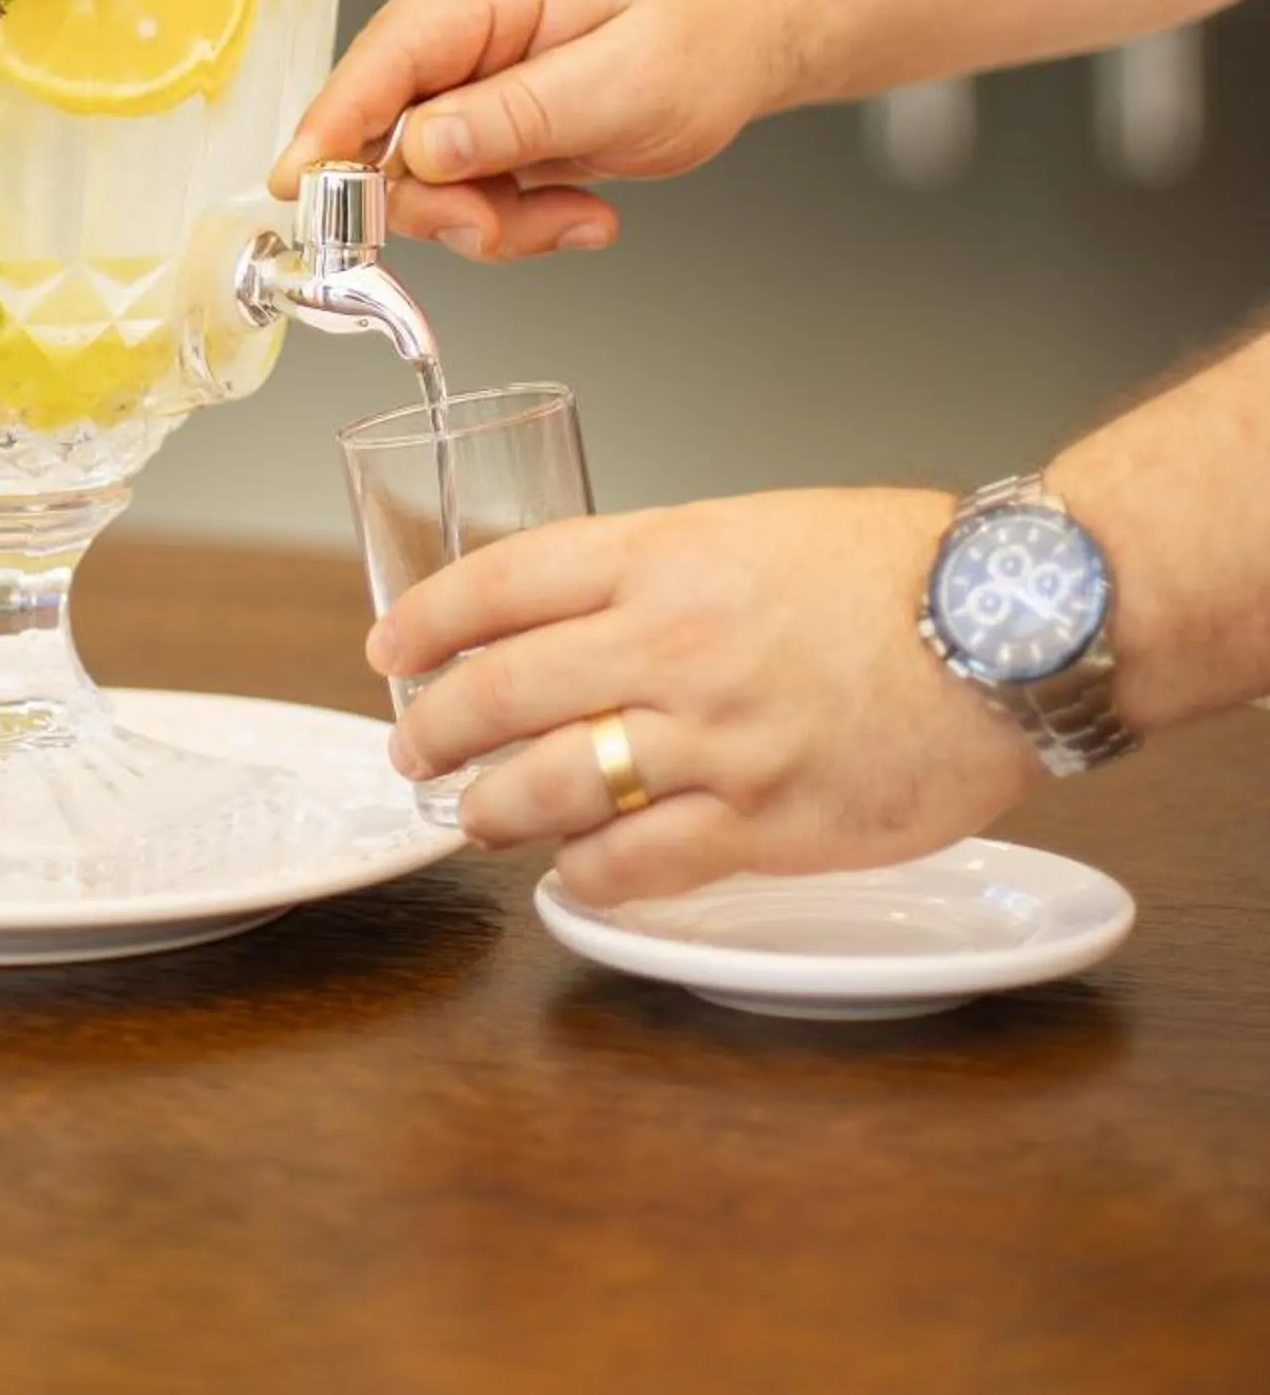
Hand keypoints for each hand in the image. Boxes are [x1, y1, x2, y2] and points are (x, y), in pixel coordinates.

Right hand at [269, 0, 789, 257]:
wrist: (742, 38)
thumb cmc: (699, 35)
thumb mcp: (622, 82)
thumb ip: (516, 116)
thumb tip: (420, 149)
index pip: (386, 55)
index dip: (333, 122)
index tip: (297, 186)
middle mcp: (465, 26)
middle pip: (389, 127)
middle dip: (437, 197)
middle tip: (495, 228)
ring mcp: (472, 76)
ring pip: (424, 176)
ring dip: (489, 218)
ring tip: (574, 219)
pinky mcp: (487, 123)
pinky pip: (466, 192)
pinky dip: (516, 221)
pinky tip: (581, 214)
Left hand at [375, 489, 1040, 901]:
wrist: (1008, 624)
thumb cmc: (896, 566)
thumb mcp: (754, 527)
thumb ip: (663, 572)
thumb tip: (582, 615)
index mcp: (665, 554)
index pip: (502, 582)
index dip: (427, 619)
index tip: (391, 647)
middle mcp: (671, 643)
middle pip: (500, 692)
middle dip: (431, 728)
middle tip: (409, 749)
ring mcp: (715, 740)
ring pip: (550, 786)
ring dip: (489, 810)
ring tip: (470, 817)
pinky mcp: (765, 823)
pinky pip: (639, 862)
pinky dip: (587, 873)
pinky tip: (573, 871)